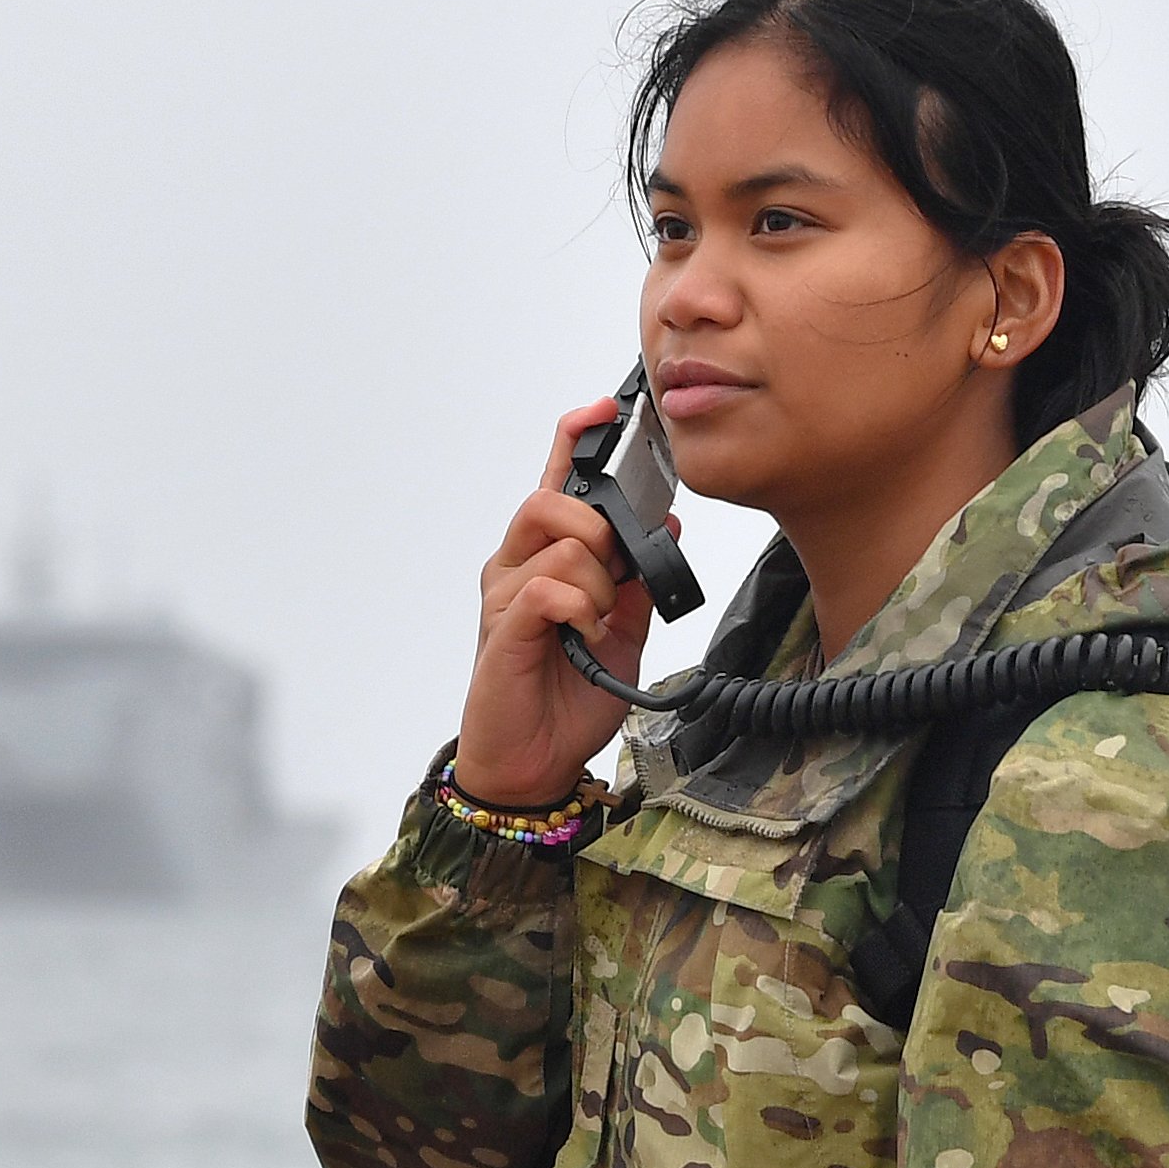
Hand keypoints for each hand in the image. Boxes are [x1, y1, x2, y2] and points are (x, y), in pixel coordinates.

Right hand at [451, 399, 665, 809]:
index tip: (604, 407)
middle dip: (600, 528)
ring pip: (559, 543)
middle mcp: (516, 566)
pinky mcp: (502, 628)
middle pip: (551, 500)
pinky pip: (548, 589)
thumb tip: (667, 525)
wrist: (536, 760)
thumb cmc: (570, 694)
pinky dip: (580, 609)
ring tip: (598, 622)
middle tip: (616, 575)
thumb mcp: (624, 630)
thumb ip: (638, 579)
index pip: (553, 479)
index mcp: (545, 558)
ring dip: (597, 582)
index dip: (573, 438)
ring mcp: (504, 595)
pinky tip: (584, 636)